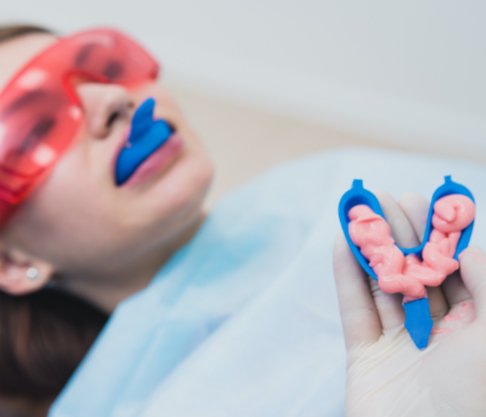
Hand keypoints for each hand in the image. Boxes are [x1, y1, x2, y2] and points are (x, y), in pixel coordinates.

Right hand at [333, 192, 485, 416]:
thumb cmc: (472, 400)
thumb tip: (466, 249)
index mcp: (476, 330)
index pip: (456, 272)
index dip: (441, 235)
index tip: (428, 201)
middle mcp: (439, 335)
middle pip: (416, 274)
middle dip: (402, 234)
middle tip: (387, 198)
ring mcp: (400, 346)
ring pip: (383, 287)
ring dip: (370, 248)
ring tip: (361, 211)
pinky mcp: (365, 357)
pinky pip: (355, 311)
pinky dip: (346, 277)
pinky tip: (341, 244)